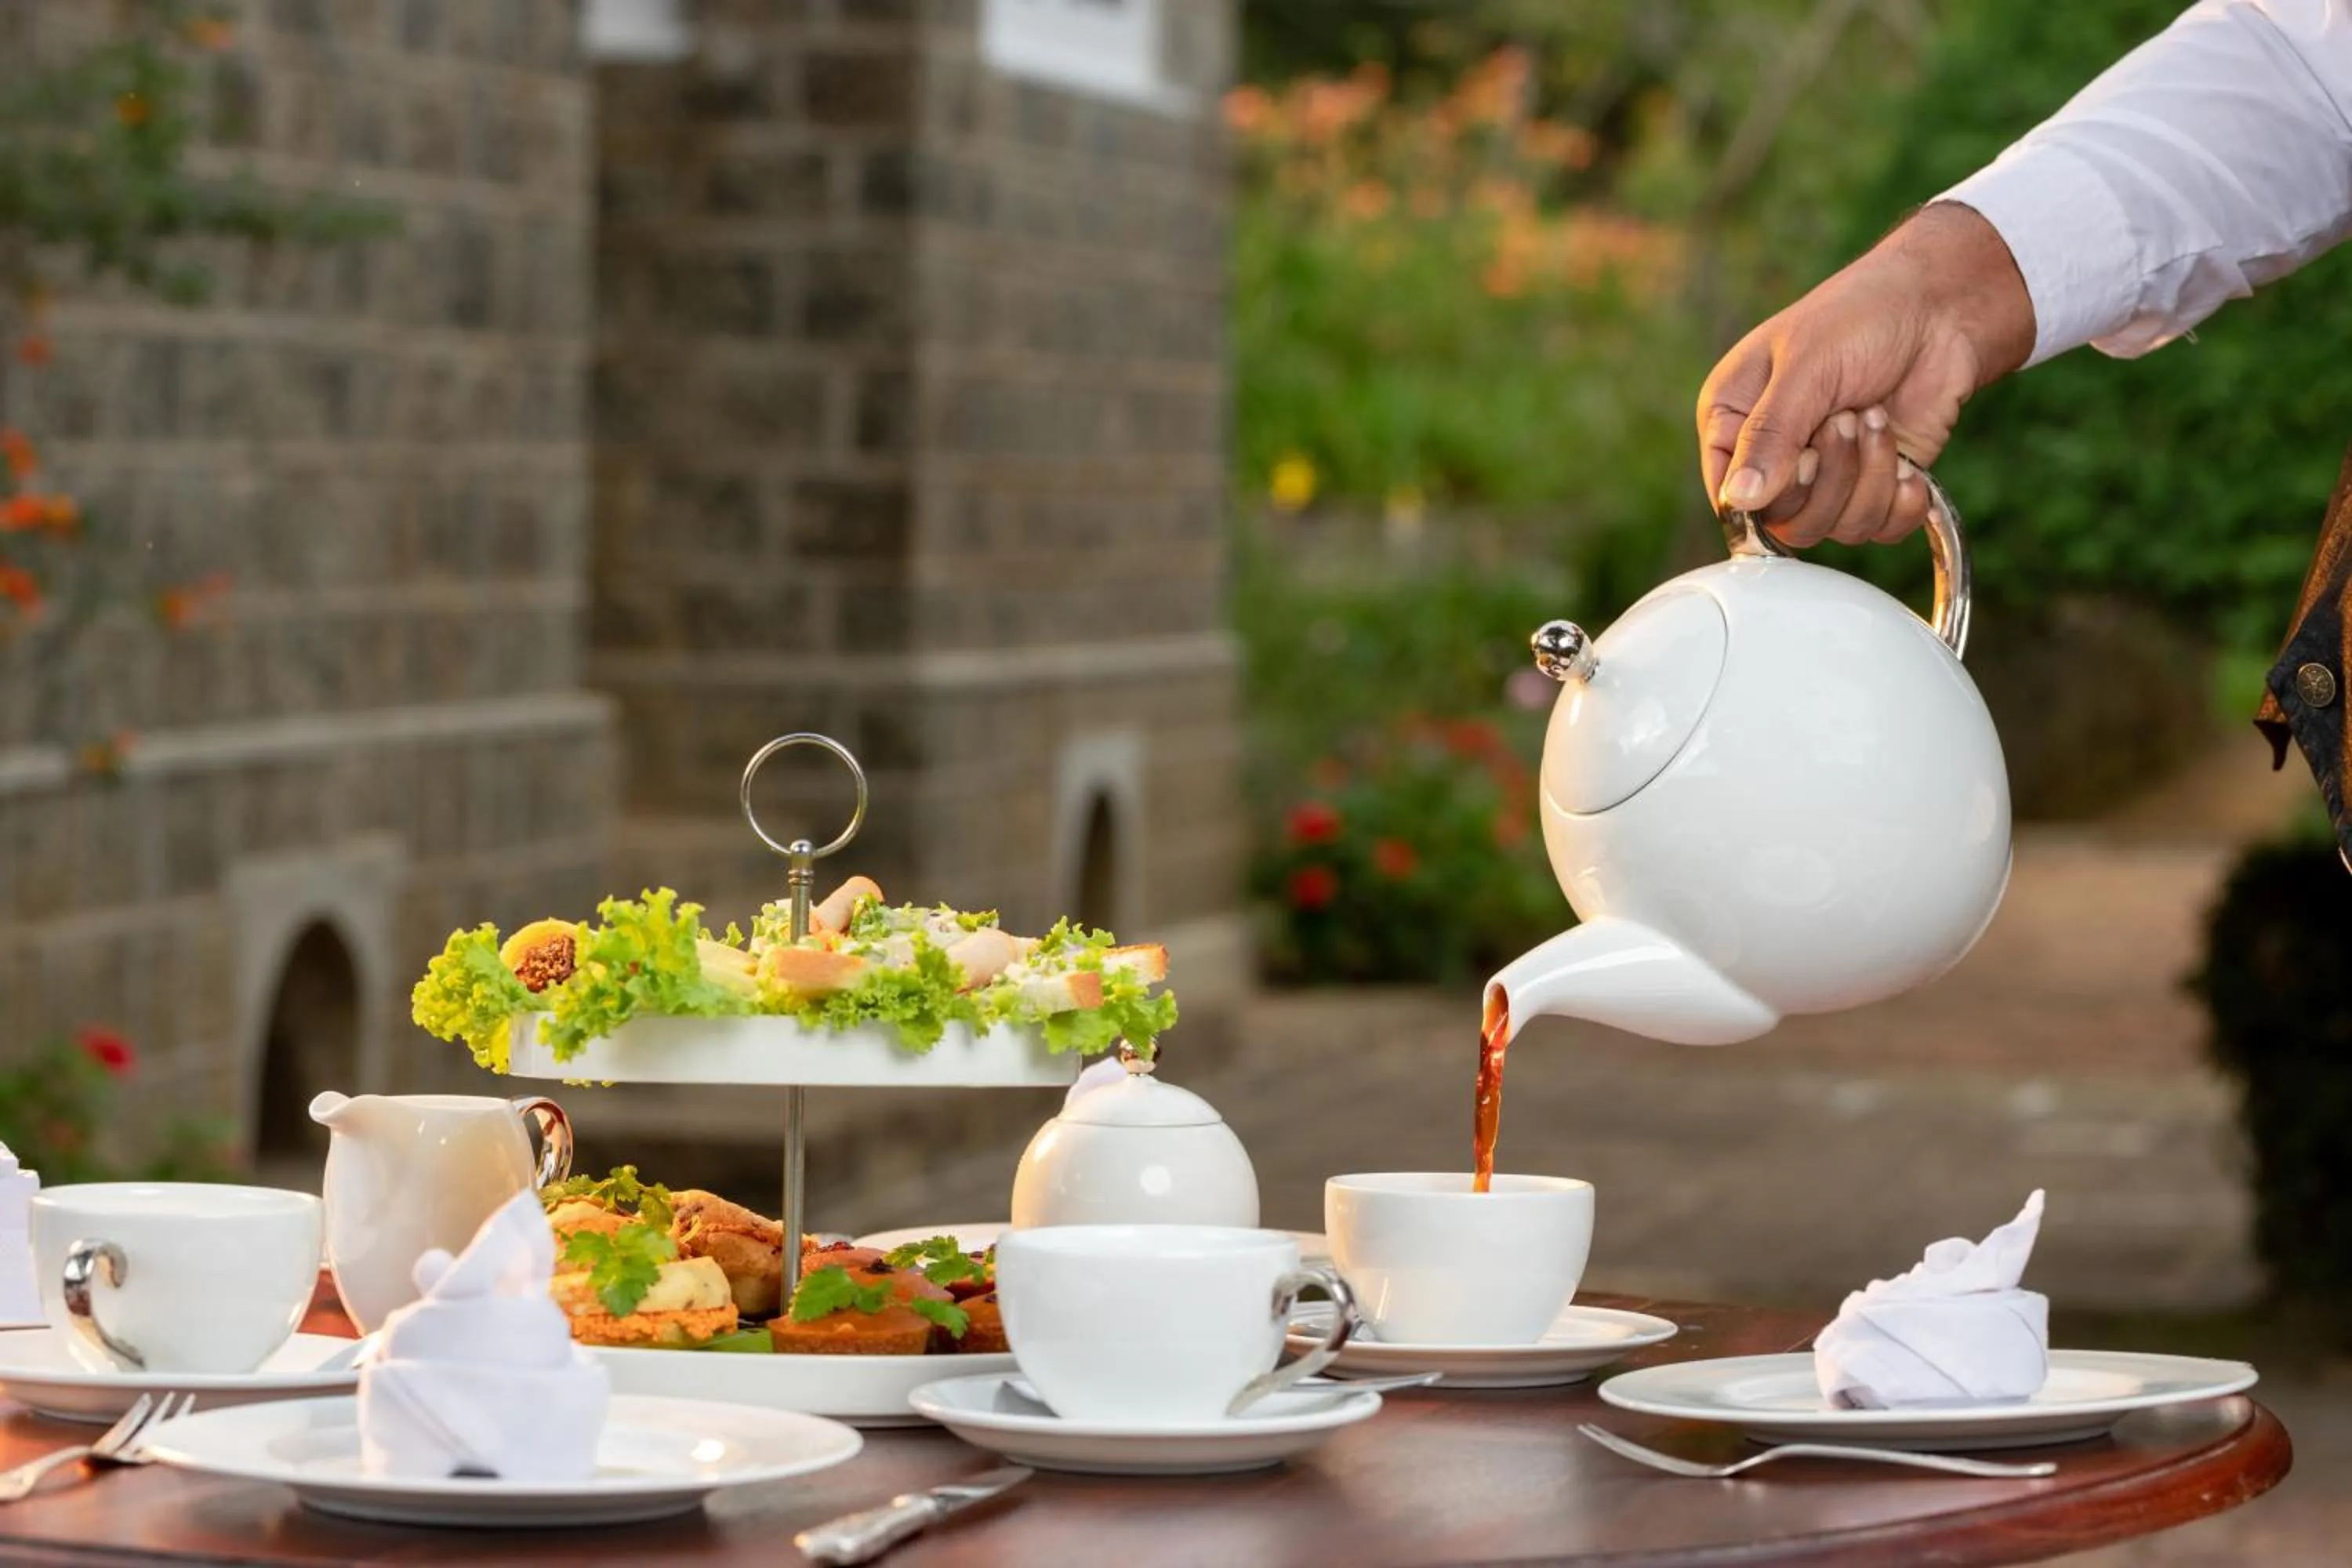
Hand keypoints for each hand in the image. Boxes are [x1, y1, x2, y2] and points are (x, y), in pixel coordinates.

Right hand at [1697, 202, 2035, 544]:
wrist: (1944, 308)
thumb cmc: (1861, 317)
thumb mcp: (1805, 368)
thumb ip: (1770, 435)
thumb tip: (1739, 500)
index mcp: (1735, 419)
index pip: (1730, 496)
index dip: (1769, 492)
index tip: (1803, 456)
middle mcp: (1773, 454)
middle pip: (1784, 522)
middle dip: (1831, 475)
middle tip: (1851, 417)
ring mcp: (1826, 474)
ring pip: (1834, 528)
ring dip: (1869, 477)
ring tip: (1879, 419)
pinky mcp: (1875, 486)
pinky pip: (1878, 530)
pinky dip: (1900, 502)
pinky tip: (1908, 462)